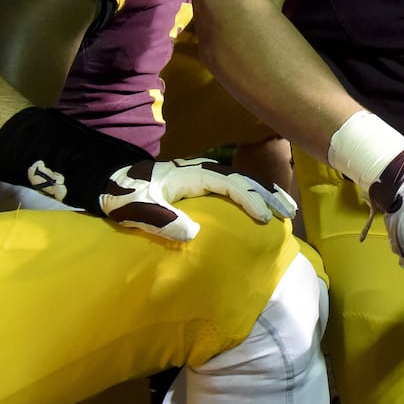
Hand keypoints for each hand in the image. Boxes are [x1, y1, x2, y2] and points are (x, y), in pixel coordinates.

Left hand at [100, 158, 298, 242]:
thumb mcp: (137, 208)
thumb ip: (160, 218)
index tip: (265, 218)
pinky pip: (235, 185)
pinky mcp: (203, 181)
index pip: (230, 184)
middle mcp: (203, 170)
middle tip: (290, 213)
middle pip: (244, 179)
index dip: (249, 200)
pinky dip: (254, 193)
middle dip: (269, 195)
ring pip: (243, 180)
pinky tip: (264, 205)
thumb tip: (193, 234)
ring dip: (266, 193)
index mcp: (193, 174)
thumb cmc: (125, 196)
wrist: (113, 181)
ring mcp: (205, 173)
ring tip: (287, 208)